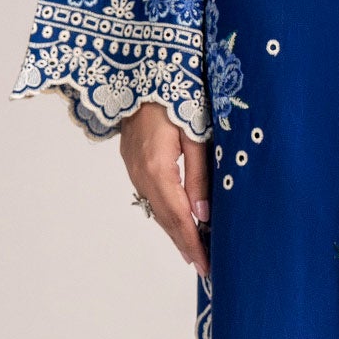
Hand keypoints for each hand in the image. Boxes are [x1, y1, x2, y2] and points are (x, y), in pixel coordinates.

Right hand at [119, 102, 211, 279]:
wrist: (140, 69)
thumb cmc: (175, 93)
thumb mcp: (194, 132)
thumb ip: (199, 173)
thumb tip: (203, 213)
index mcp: (157, 168)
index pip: (179, 216)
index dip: (193, 243)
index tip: (206, 266)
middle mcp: (140, 173)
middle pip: (165, 218)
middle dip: (185, 244)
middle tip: (204, 268)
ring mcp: (133, 167)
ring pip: (156, 208)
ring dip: (175, 230)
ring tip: (194, 251)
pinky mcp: (133, 161)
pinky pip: (151, 195)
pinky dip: (166, 212)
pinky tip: (179, 219)